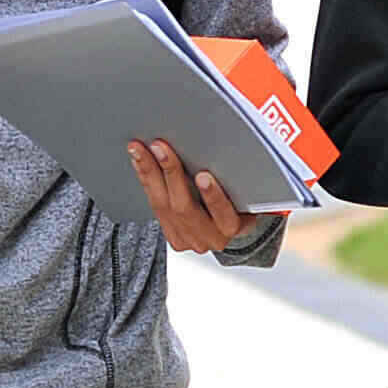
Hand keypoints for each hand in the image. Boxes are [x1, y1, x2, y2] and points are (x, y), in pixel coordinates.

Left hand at [129, 138, 253, 254]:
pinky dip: (145, 180)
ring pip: (162, 206)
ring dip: (149, 173)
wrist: (228, 227)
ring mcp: (188, 239)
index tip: (203, 176)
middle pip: (184, 208)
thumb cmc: (240, 204)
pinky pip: (154, 206)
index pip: (223, 213)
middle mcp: (210, 237)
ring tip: (140, 150)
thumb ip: (242, 181)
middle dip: (171, 174)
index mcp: (232, 226)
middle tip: (161, 149)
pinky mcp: (171, 235)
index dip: (213, 196)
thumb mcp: (247, 194)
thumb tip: (237, 157)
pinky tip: (139, 162)